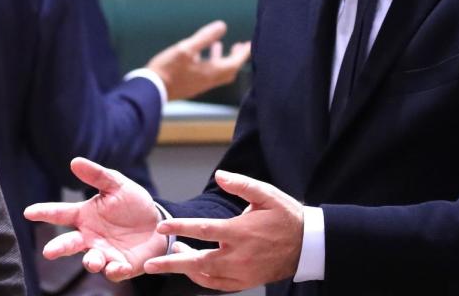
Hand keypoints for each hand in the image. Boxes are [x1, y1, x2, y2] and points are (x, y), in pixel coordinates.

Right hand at [23, 158, 166, 281]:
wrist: (158, 224)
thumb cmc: (132, 204)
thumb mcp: (117, 185)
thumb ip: (97, 176)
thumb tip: (75, 161)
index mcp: (85, 216)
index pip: (61, 213)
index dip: (44, 212)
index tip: (28, 212)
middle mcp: (90, 237)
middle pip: (69, 243)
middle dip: (58, 248)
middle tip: (48, 252)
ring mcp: (104, 253)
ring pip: (91, 261)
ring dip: (91, 262)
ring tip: (93, 262)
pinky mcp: (121, 265)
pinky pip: (114, 271)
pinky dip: (115, 270)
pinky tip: (119, 266)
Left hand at [143, 170, 303, 291]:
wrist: (308, 245)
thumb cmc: (285, 216)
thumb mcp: (267, 194)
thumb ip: (241, 184)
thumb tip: (219, 174)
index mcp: (240, 232)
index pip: (203, 230)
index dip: (180, 228)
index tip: (161, 229)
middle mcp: (239, 256)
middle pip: (198, 262)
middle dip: (172, 264)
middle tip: (150, 264)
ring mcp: (242, 272)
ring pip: (206, 277)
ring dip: (186, 270)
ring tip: (173, 258)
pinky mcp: (247, 282)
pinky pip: (219, 286)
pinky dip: (203, 280)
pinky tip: (194, 271)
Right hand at [146, 20, 251, 100]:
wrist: (151, 90)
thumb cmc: (168, 69)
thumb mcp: (185, 49)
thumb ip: (204, 37)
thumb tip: (222, 26)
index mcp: (210, 72)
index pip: (235, 63)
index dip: (244, 53)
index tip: (251, 44)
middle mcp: (208, 80)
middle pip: (229, 70)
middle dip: (236, 57)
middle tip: (240, 45)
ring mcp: (199, 85)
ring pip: (217, 72)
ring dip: (221, 59)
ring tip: (219, 45)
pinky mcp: (190, 86)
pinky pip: (207, 74)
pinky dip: (209, 63)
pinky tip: (198, 55)